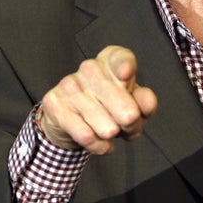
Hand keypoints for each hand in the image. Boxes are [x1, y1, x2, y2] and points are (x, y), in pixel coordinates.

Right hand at [38, 45, 157, 153]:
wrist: (71, 122)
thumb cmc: (109, 108)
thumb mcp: (133, 105)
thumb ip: (145, 103)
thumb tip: (147, 103)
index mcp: (111, 61)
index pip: (119, 57)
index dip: (124, 65)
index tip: (127, 74)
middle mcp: (90, 68)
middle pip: (119, 99)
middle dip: (130, 121)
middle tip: (128, 125)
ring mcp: (70, 84)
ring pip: (105, 124)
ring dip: (112, 135)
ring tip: (110, 133)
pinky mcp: (55, 104)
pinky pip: (85, 135)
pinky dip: (98, 145)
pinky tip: (100, 143)